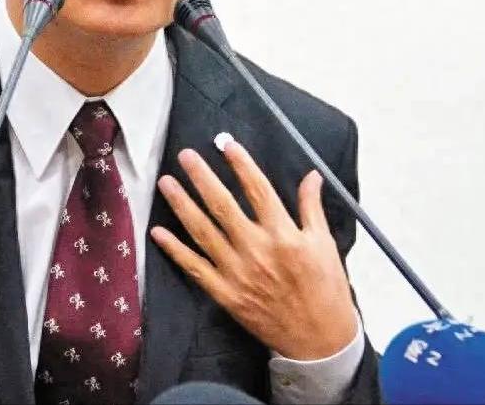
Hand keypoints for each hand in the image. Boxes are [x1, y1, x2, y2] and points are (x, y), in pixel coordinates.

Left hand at [150, 140, 357, 359]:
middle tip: (185, 155)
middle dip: (202, 177)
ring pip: (203, 232)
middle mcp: (257, 250)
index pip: (258, 190)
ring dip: (182, 205)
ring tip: (166, 182)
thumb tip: (311, 175)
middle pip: (223, 205)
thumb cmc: (326, 289)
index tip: (226, 144)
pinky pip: (195, 268)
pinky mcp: (225, 294)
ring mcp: (238, 273)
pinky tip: (158, 231)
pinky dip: (175, 250)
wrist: (319, 341)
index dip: (241, 164)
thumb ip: (311, 207)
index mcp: (284, 234)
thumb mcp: (324, 244)